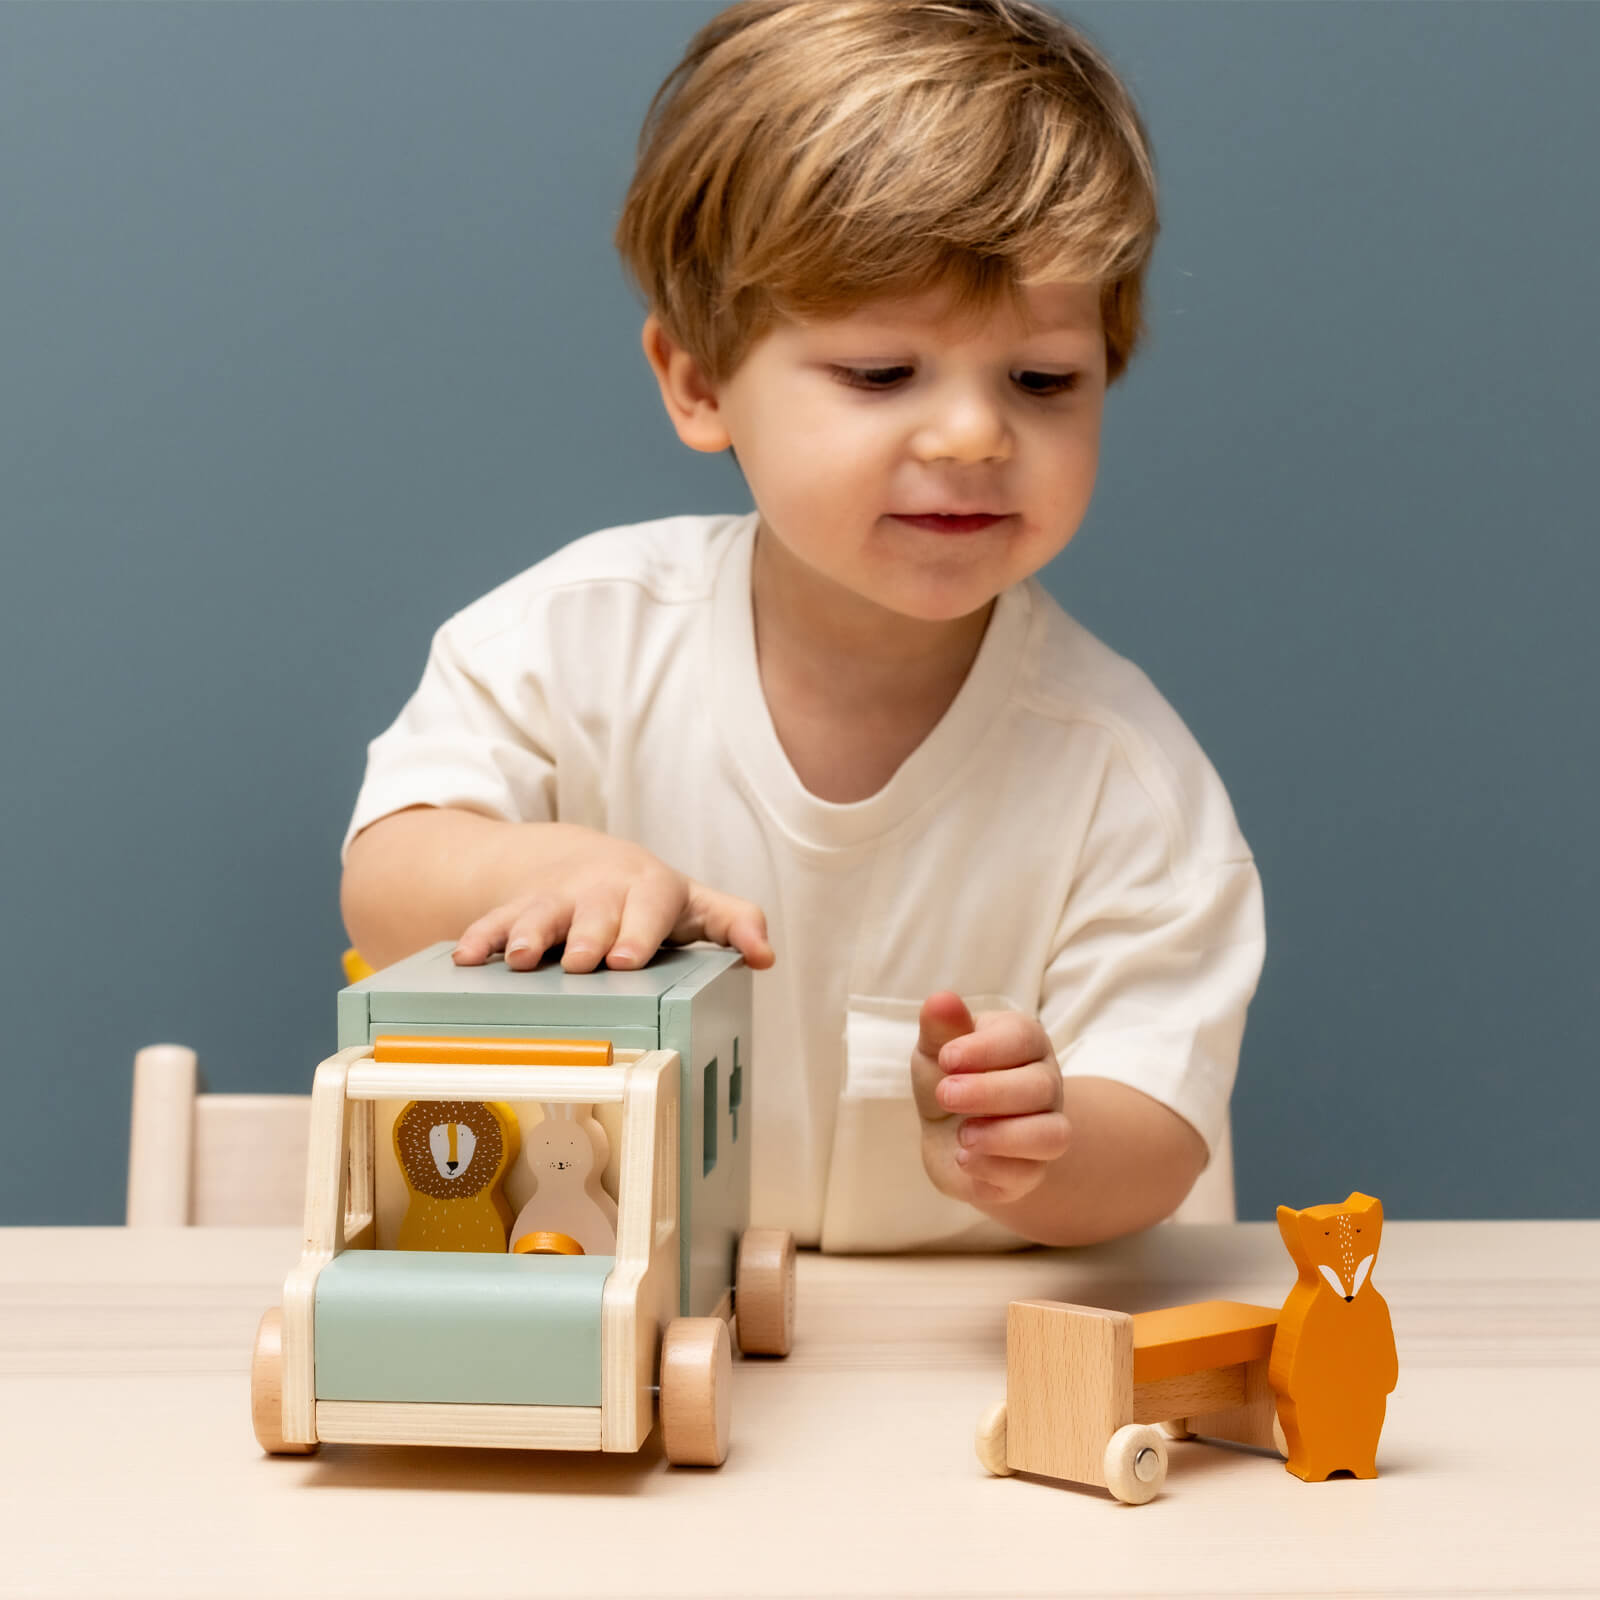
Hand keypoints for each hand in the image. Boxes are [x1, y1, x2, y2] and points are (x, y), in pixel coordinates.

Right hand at [452, 823, 774, 974]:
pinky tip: (464, 957)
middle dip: (585, 936)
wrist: (588, 862)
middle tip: (579, 963)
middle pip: (593, 913)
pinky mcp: (520, 908)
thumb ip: (732, 924)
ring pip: (540, 914)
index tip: (627, 959)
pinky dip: (479, 937)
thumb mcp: (695, 906)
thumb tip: (765, 956)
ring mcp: (558, 898)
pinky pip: (495, 921)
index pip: (649, 907)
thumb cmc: (652, 898)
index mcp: (649, 889)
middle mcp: (601, 891)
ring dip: (526, 934)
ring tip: (517, 959)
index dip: (638, 932)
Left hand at [911, 991, 1069, 1206]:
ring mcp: (1043, 1130)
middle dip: (988, 1092)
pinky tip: (964, 1158)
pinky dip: (991, 1168)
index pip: (1023, 1037)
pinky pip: (1027, 1175)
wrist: (950, 1135)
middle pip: (1040, 1087)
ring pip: (1052, 1136)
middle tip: (945, 1094)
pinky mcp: (1030, 1171)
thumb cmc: (949, 1078)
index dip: (985, 1049)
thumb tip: (941, 1000)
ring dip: (1002, 1137)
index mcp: (1024, 1043)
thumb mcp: (937, 1050)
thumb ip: (941, 1028)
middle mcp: (1045, 1085)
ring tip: (962, 1136)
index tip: (946, 1059)